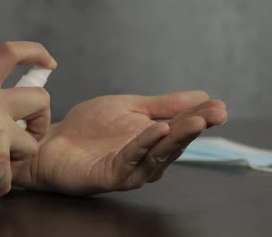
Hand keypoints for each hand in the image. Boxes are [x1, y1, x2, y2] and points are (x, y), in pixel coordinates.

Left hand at [14, 91, 226, 194]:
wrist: (52, 140)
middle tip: (216, 114)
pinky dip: (145, 145)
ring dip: (177, 138)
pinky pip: (131, 161)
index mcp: (154, 140)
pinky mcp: (111, 176)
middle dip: (196, 127)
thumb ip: (163, 104)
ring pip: (159, 155)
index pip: (181, 127)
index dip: (201, 116)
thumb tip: (203, 96)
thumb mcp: (130, 107)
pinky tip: (157, 130)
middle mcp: (147, 158)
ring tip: (194, 122)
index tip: (219, 104)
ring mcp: (130, 169)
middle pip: (176, 143)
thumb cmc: (89, 127)